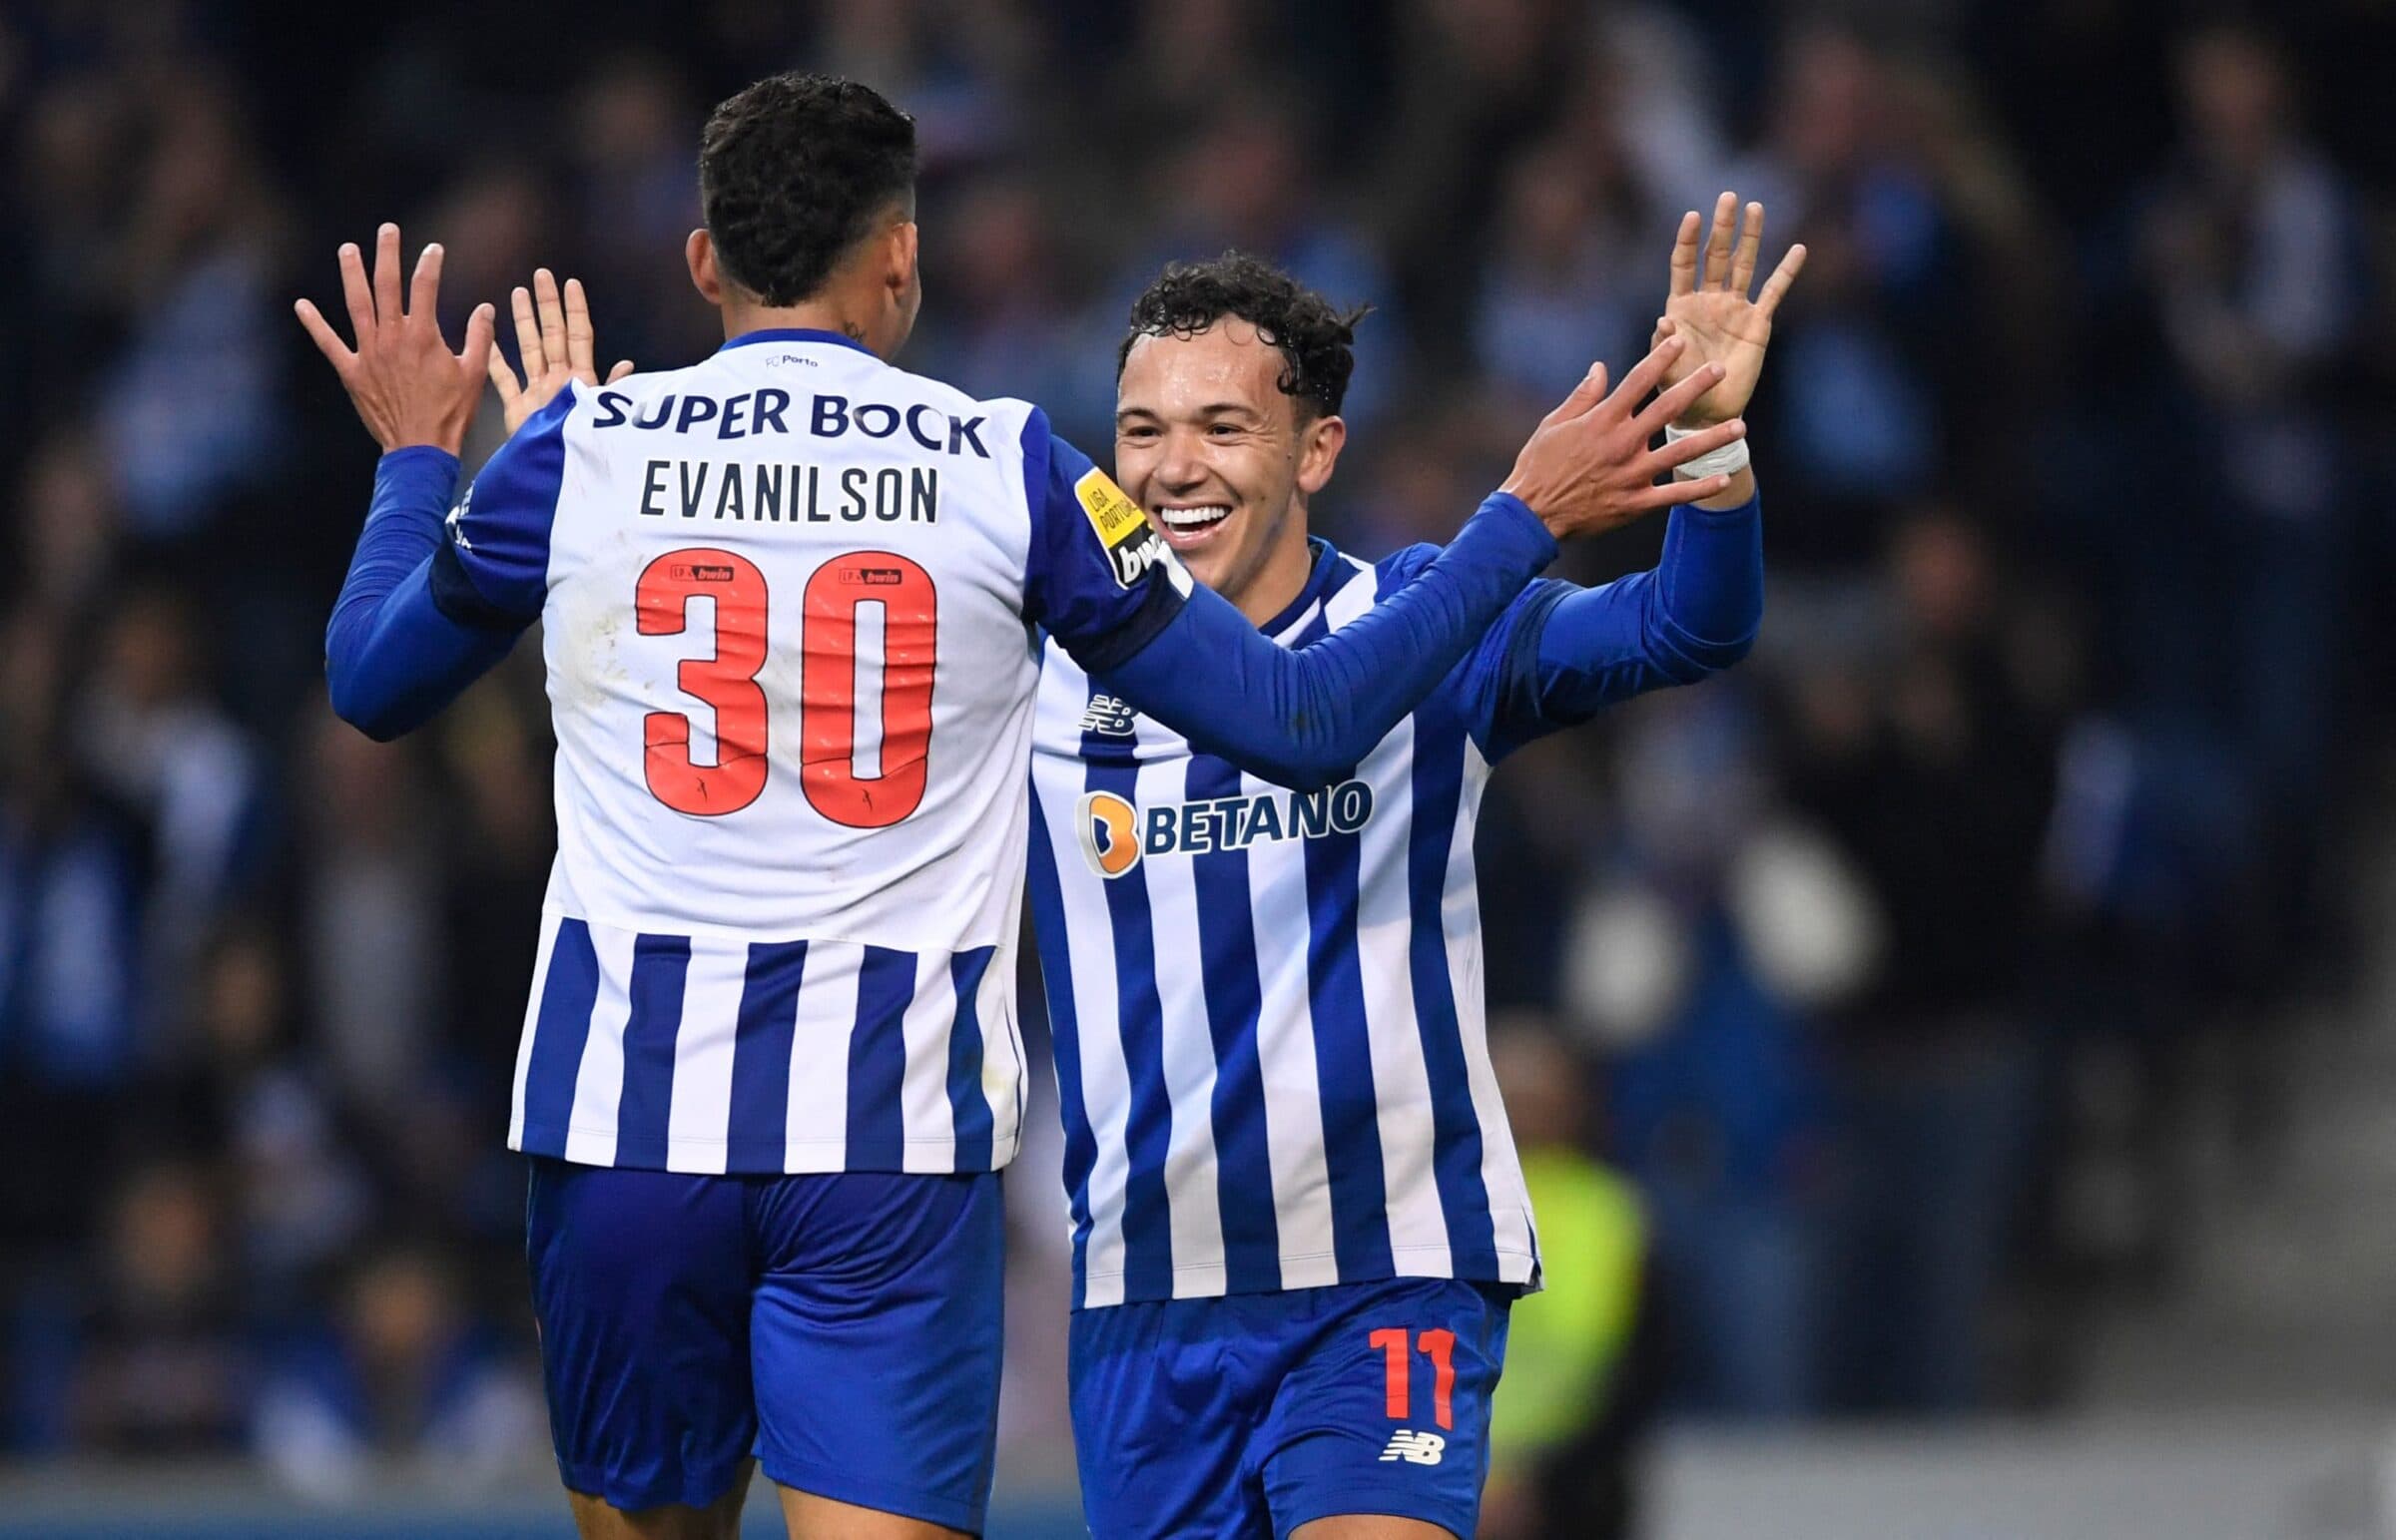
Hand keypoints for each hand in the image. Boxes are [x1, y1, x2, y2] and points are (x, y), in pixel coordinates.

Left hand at [295, 224, 494, 455]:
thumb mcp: (474, 374)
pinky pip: (329, 343)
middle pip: (387, 286)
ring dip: (351, 275)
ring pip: (357, 305)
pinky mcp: (351, 372)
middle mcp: (393, 337)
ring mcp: (369, 353)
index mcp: (423, 336)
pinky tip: (302, 305)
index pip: (426, 288)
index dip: (430, 264)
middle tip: (388, 230)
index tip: (434, 249)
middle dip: (388, 254)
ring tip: (348, 250)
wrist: (420, 447)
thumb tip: (485, 308)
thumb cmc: (451, 413)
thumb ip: (479, 338)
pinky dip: (314, 323)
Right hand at [487, 269, 633, 434]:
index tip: (571, 283)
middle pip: (553, 335)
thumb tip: (627, 365)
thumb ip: (611, 392)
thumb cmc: (581, 450)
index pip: (579, 336)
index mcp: (580, 380)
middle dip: (547, 305)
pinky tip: (487, 339)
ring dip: (523, 322)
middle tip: (541, 275)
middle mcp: (559, 382)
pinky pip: (504, 380)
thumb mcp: (601, 419)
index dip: (576, 310)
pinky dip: (495, 360)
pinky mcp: (518, 411)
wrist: (553, 481)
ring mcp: (538, 394)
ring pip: (528, 349)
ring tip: (516, 294)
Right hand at [1500, 334, 1746, 538]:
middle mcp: (1621, 444)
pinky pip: (1673, 495)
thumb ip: (1583, 396)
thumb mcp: (1554, 423)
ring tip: (1739, 427)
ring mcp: (1631, 475)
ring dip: (1712, 440)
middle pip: (1666, 409)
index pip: (1637, 381)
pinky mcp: (1634, 503)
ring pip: (1679, 453)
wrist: (1531, 514)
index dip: (1661, 359)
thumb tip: (1601, 367)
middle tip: (1720, 371)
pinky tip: (1723, 479)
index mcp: (1602, 421)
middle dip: (1696, 387)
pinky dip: (1699, 489)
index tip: (1680, 341)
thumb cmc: (1538, 466)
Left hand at [1651, 191, 1806, 426]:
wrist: (1707, 412)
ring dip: (1750, 237)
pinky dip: (1785, 272)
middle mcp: (1709, 300)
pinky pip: (1773, 292)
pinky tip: (1797, 249)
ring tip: (1755, 207)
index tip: (1692, 216)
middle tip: (1728, 196)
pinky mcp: (1757, 323)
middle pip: (1716, 256)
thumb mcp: (1664, 370)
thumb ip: (1663, 346)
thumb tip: (1664, 321)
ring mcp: (1734, 308)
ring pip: (1744, 265)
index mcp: (1682, 306)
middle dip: (1722, 227)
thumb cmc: (1678, 391)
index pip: (1683, 265)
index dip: (1687, 241)